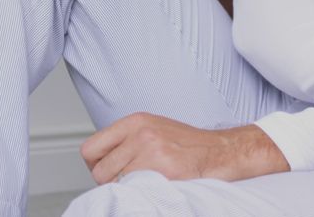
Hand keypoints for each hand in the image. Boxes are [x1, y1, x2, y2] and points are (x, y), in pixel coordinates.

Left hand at [80, 112, 287, 183]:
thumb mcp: (155, 130)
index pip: (90, 148)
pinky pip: (134, 189)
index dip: (98, 165)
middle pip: (99, 170)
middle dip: (111, 181)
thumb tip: (99, 163)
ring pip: (115, 183)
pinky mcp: (162, 168)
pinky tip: (158, 185)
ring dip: (128, 188)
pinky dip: (142, 192)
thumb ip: (127, 141)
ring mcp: (151, 150)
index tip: (112, 171)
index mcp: (136, 121)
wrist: (223, 151)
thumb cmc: (191, 146)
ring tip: (149, 181)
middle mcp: (140, 132)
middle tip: (133, 180)